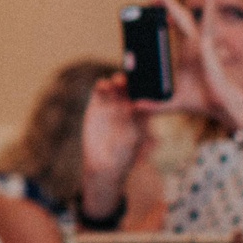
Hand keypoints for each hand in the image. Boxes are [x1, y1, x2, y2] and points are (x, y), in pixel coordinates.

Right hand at [80, 73, 147, 199]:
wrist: (103, 163)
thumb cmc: (124, 155)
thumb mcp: (134, 141)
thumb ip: (136, 126)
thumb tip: (141, 117)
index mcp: (141, 112)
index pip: (145, 94)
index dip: (145, 86)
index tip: (145, 82)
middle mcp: (127, 106)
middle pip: (130, 87)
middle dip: (130, 81)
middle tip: (128, 79)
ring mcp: (112, 104)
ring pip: (115, 86)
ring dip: (116, 80)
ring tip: (116, 82)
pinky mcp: (97, 105)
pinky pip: (100, 91)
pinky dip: (102, 85)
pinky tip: (103, 85)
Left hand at [159, 0, 242, 127]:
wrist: (222, 108)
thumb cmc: (203, 101)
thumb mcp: (172, 102)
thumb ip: (156, 104)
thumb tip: (136, 106)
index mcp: (186, 52)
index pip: (172, 27)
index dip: (162, 14)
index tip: (148, 4)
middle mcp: (194, 45)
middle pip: (180, 18)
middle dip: (167, 4)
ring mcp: (202, 46)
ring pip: (191, 20)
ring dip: (179, 5)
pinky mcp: (209, 51)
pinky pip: (207, 30)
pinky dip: (209, 14)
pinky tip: (208, 0)